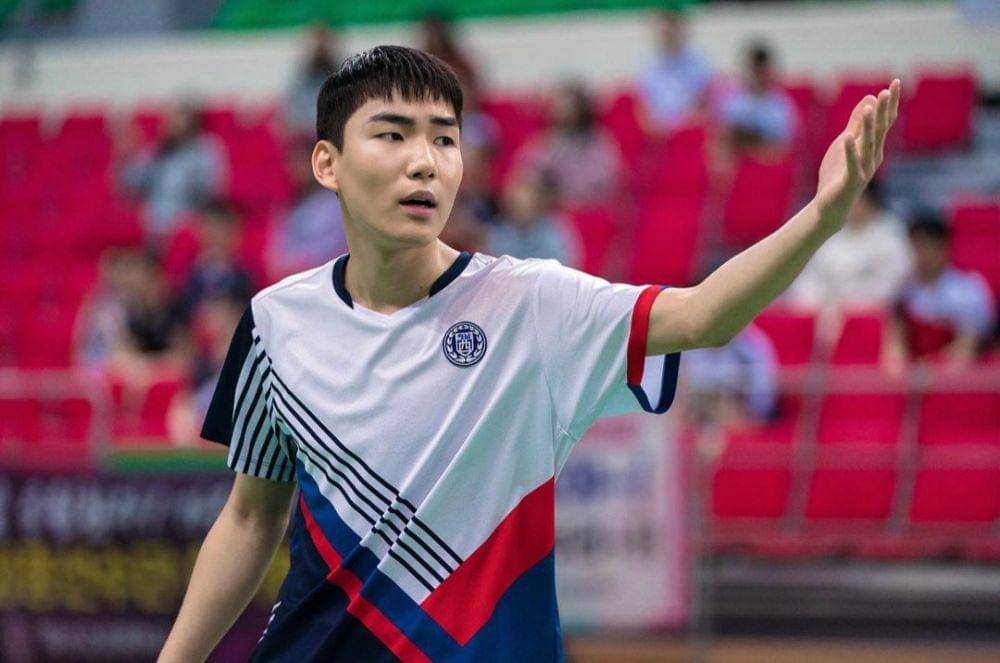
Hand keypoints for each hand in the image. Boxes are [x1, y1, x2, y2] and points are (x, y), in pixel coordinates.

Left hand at [814, 79, 900, 228]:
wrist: (830, 205)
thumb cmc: (838, 173)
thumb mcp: (845, 142)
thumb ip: (857, 123)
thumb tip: (869, 99)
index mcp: (873, 147)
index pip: (885, 122)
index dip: (890, 103)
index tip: (895, 83)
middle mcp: (873, 157)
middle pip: (880, 131)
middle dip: (884, 111)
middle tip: (888, 91)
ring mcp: (863, 170)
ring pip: (868, 145)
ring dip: (869, 126)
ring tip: (870, 107)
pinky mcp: (851, 181)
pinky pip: (851, 164)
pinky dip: (850, 151)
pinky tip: (847, 138)